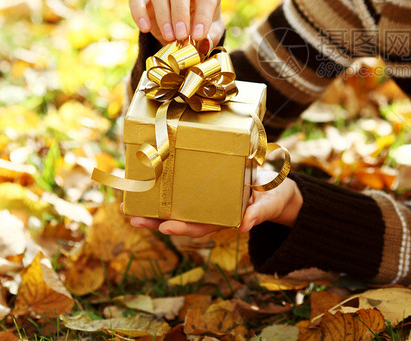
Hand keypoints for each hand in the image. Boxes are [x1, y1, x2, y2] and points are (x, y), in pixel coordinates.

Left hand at [128, 177, 302, 237]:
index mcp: (226, 218)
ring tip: (131, 207)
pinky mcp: (206, 185)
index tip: (165, 227)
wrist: (279, 187)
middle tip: (134, 220)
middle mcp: (212, 211)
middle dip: (157, 222)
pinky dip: (165, 189)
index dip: (182, 227)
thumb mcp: (271, 202)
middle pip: (181, 219)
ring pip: (177, 207)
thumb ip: (260, 213)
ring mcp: (207, 200)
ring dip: (154, 208)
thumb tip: (245, 225)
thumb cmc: (275, 195)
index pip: (201, 226)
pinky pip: (183, 189)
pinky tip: (149, 183)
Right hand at [129, 0, 224, 50]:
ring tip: (169, 37)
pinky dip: (139, 12)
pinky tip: (145, 28)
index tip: (198, 35)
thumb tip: (203, 44)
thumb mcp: (213, 33)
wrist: (187, 30)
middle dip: (180, 13)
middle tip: (181, 35)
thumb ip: (211, 37)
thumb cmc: (204, 27)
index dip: (203, 15)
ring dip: (163, 16)